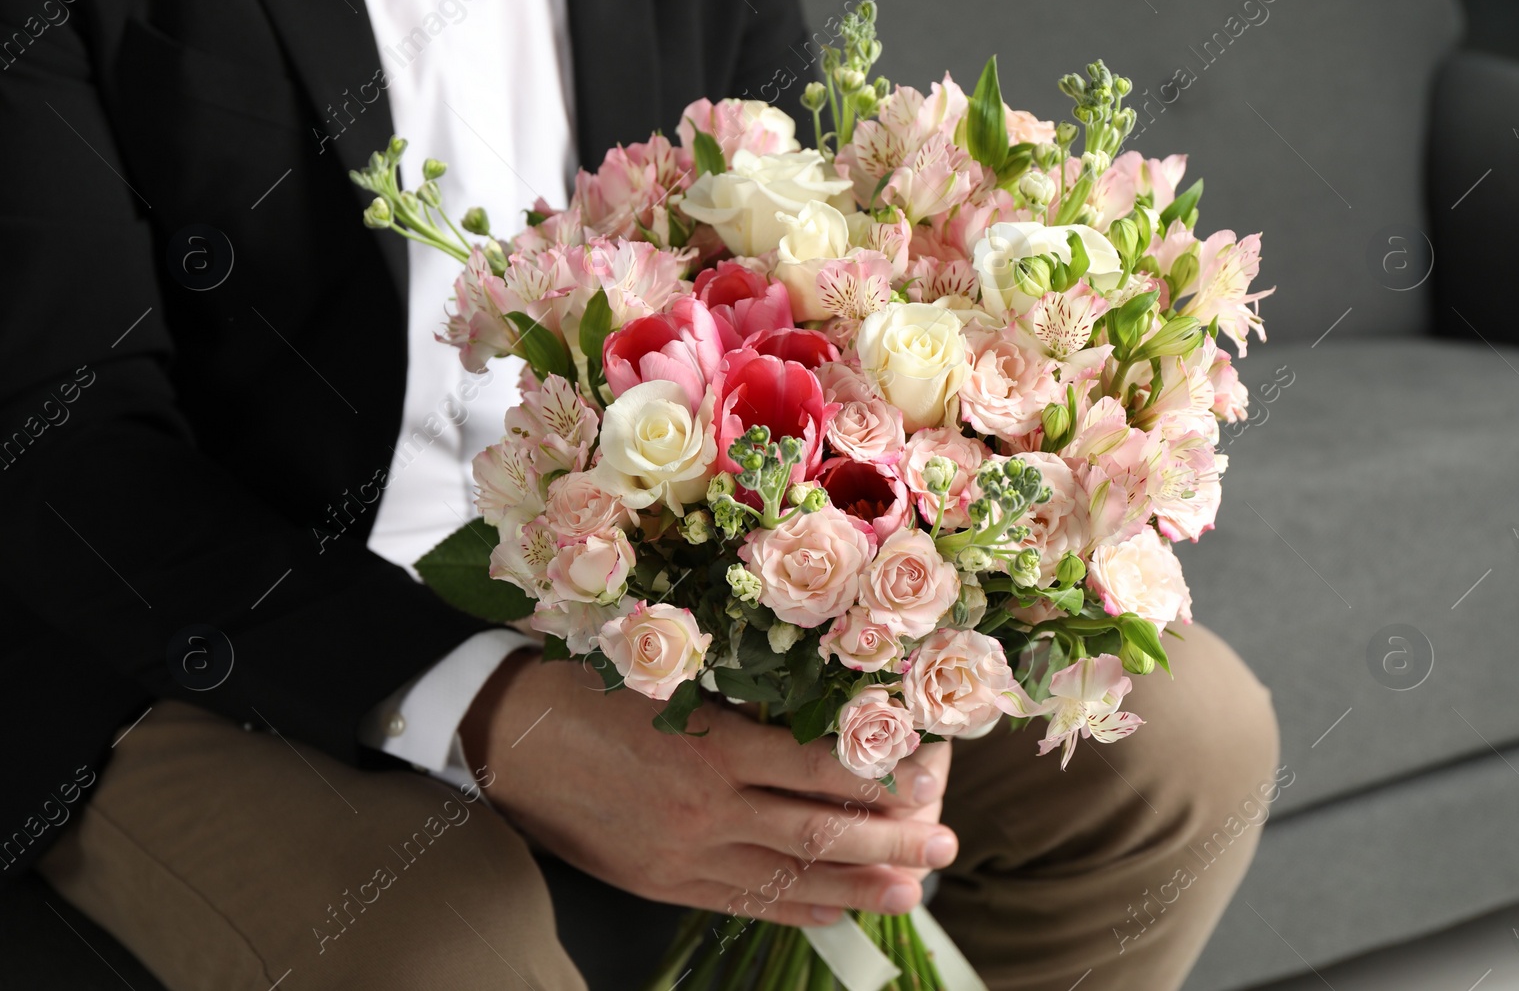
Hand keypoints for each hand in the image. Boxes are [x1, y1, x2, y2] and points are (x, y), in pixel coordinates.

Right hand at [460, 652, 957, 927]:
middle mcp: (707, 808)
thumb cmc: (588, 686)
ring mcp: (683, 853)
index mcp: (712, 745)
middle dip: (892, 845)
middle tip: (947, 849)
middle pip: (819, 833)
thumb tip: (818, 716)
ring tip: (912, 892)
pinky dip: (793, 907)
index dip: (882, 779)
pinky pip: (741, 902)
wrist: (504, 733)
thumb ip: (740, 703)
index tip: (929, 779)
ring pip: (788, 876)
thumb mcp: (670, 675)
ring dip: (858, 887)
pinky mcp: (660, 881)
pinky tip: (833, 909)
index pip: (820, 769)